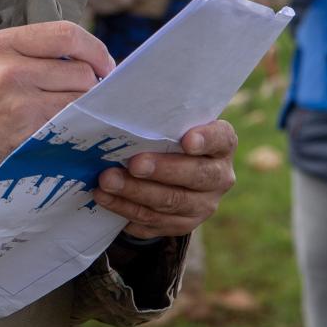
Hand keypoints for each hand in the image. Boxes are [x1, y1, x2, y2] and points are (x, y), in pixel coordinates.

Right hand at [0, 22, 113, 235]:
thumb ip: (37, 54)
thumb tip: (92, 57)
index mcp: (1, 43)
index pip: (66, 33)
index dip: (95, 49)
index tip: (104, 66)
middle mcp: (9, 65)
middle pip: (81, 67)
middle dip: (93, 85)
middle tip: (87, 98)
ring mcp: (18, 97)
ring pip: (82, 94)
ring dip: (87, 107)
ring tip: (72, 115)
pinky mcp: (28, 126)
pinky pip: (74, 119)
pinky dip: (79, 125)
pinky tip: (67, 130)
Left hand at [91, 120, 237, 239]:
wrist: (170, 174)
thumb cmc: (166, 137)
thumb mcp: (168, 124)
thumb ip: (155, 117)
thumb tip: (115, 101)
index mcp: (221, 145)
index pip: (221, 139)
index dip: (206, 139)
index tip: (187, 140)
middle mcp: (219, 176)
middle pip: (196, 175)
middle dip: (162, 170)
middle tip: (134, 164)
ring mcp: (202, 205)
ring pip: (171, 202)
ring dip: (135, 192)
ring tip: (107, 181)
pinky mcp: (181, 225)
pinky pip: (153, 221)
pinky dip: (125, 209)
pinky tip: (105, 198)